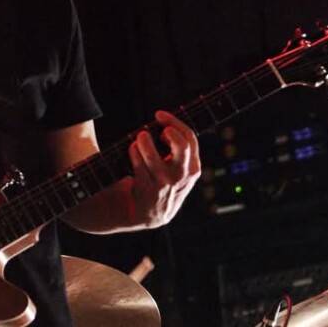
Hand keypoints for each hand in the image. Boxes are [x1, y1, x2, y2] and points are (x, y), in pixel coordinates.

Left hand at [128, 110, 200, 227]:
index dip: (174, 122)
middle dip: (169, 131)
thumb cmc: (164, 181)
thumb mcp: (180, 169)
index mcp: (193, 168)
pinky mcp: (147, 190)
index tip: (159, 114)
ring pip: (153, 156)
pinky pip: (138, 165)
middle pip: (181, 146)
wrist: (150, 213)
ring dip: (144, 142)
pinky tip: (133, 150)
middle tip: (157, 130)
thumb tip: (164, 119)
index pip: (190, 138)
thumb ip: (178, 148)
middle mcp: (181, 176)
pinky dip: (134, 153)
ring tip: (140, 138)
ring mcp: (164, 185)